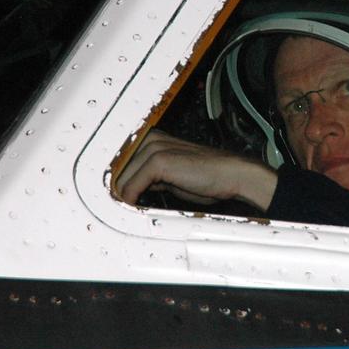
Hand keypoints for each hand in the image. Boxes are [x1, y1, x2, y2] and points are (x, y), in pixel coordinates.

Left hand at [115, 129, 277, 211]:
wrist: (231, 175)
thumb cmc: (206, 177)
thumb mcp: (171, 176)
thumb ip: (150, 178)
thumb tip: (129, 191)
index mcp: (153, 139)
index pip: (122, 163)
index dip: (119, 182)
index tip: (118, 199)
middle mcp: (151, 139)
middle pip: (118, 170)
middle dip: (119, 190)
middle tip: (121, 207)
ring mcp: (154, 148)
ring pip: (122, 178)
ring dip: (124, 197)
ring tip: (129, 209)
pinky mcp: (158, 161)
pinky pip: (132, 185)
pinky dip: (131, 199)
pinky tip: (136, 206)